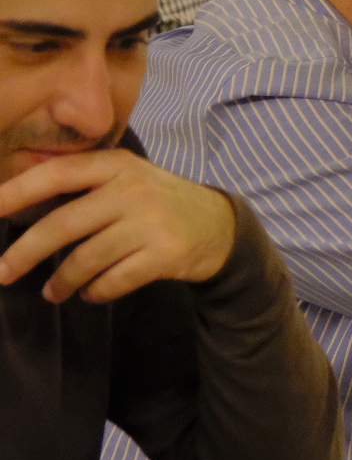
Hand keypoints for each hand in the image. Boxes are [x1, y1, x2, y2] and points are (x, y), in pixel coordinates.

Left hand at [0, 149, 235, 304]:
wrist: (221, 226)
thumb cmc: (160, 202)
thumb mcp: (129, 178)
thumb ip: (86, 182)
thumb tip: (17, 199)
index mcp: (117, 166)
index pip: (57, 175)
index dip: (17, 192)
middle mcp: (132, 191)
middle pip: (62, 225)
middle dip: (24, 253)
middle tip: (2, 272)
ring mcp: (150, 224)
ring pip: (85, 260)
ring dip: (61, 282)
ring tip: (52, 292)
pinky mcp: (164, 256)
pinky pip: (112, 281)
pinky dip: (95, 292)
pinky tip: (91, 293)